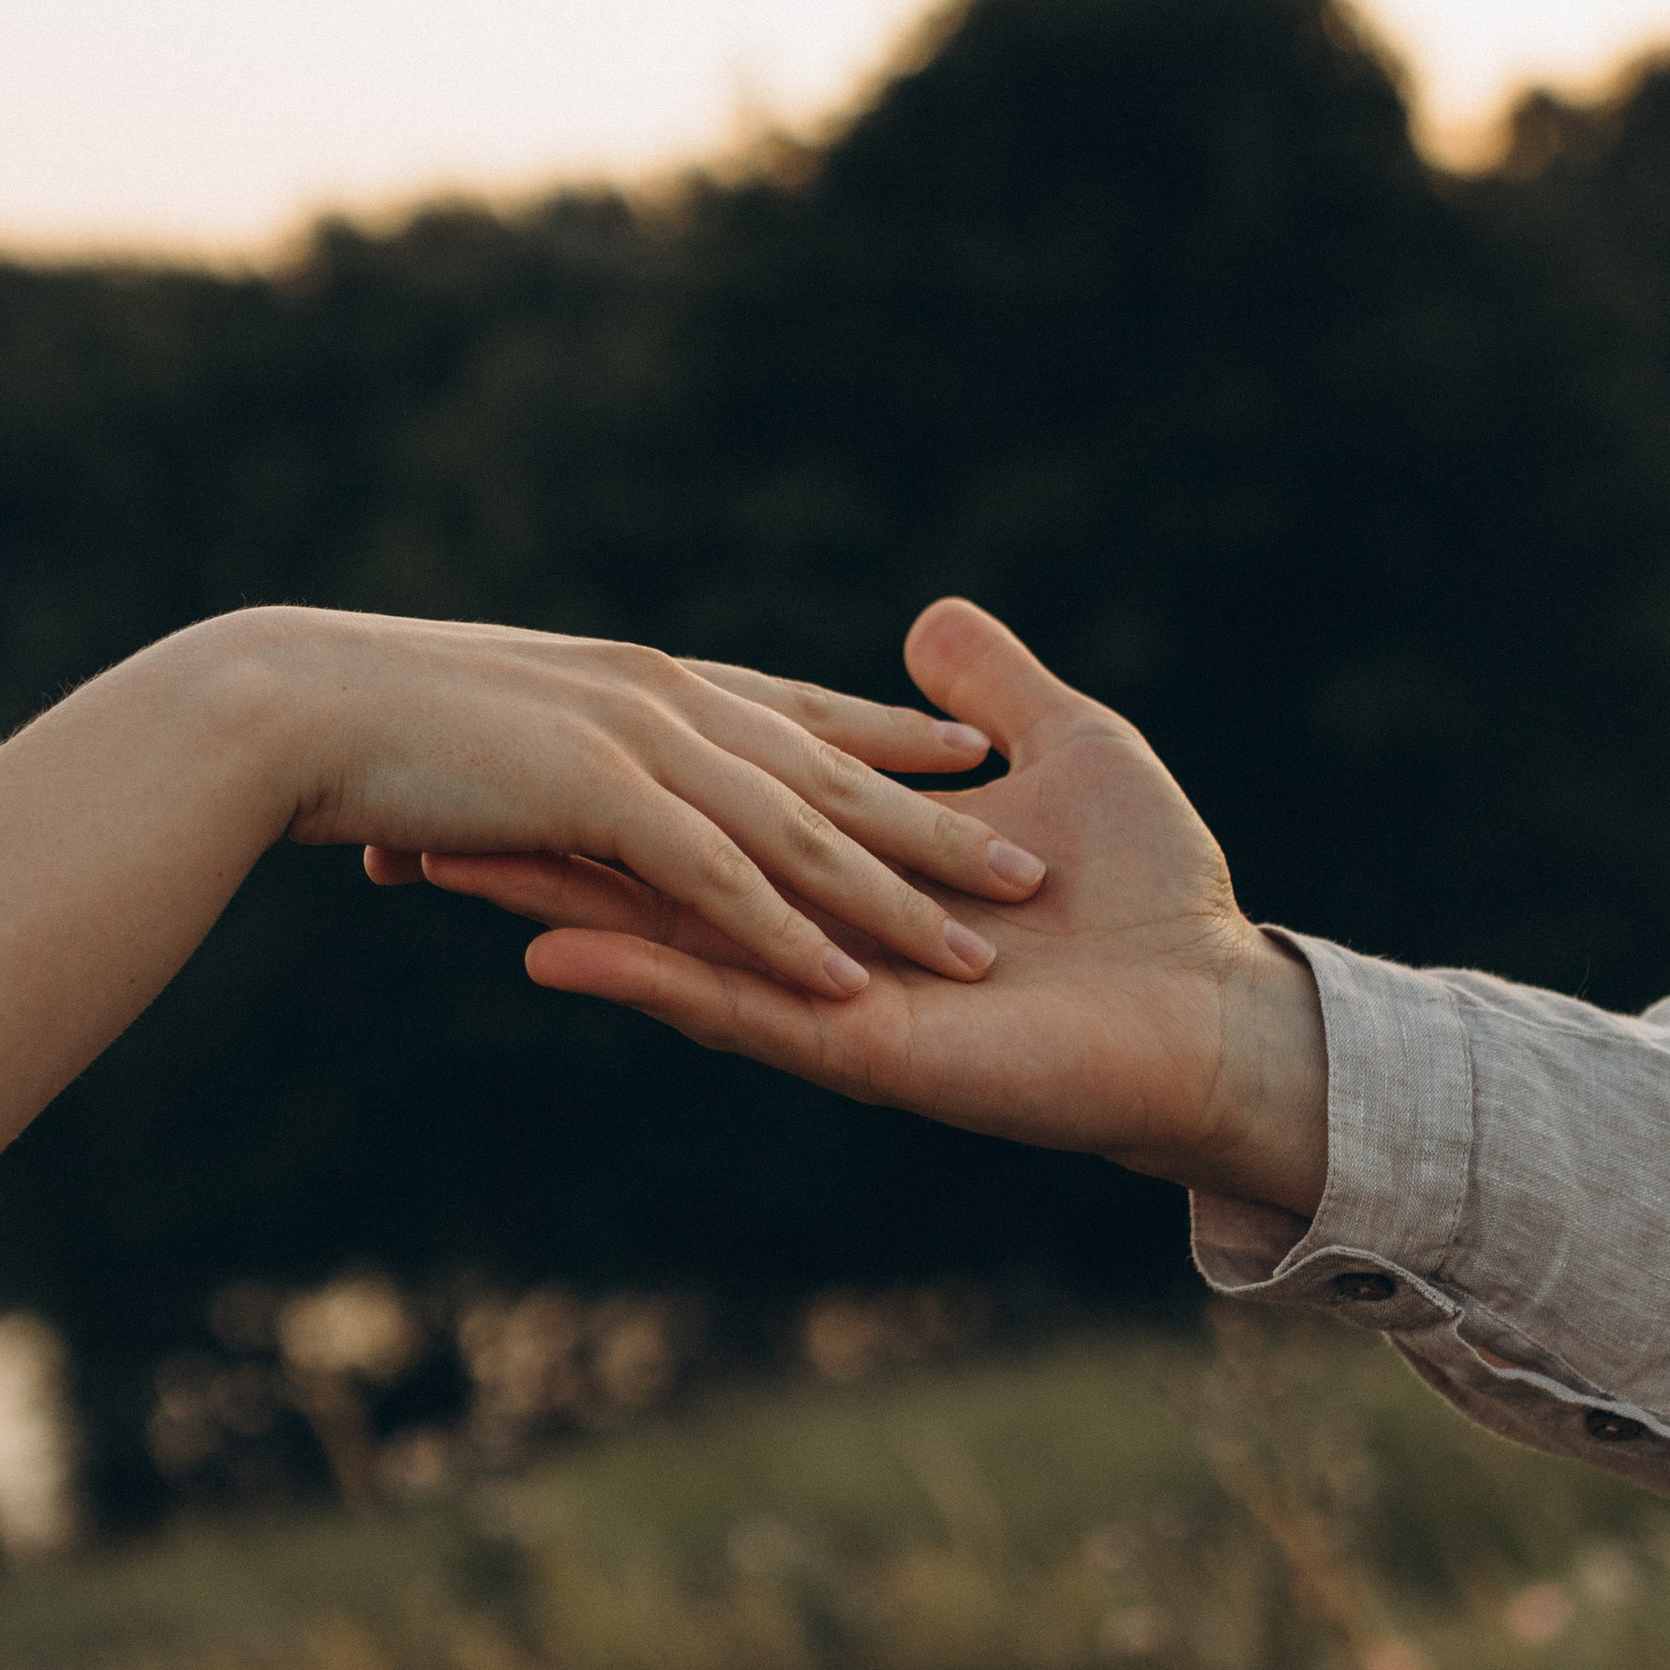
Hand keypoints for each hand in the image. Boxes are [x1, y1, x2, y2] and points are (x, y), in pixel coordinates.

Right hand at [241, 608, 1047, 1002]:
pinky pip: (716, 877)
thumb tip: (581, 770)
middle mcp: (660, 703)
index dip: (886, 732)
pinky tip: (853, 980)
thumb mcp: (496, 718)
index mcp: (642, 682)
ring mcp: (633, 747)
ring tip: (986, 943)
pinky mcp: (594, 799)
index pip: (794, 712)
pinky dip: (787, 928)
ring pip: (797, 828)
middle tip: (1039, 864)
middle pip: (829, 771)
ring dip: (893, 890)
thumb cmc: (363, 711)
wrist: (280, 702)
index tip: (974, 746)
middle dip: (937, 818)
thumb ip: (565, 740)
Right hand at [398, 598, 1329, 1214]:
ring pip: (672, 906)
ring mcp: (829, 965)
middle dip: (545, 821)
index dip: (590, 743)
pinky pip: (736, 988)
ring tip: (444, 876)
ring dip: (555, 893)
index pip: (727, 772)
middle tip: (429, 795)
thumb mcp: (1083, 748)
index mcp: (856, 845)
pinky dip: (652, 967)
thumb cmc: (1176, 888)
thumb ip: (1001, 686)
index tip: (486, 708)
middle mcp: (833, 904)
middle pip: (659, 833)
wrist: (1240, 1037)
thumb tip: (932, 632)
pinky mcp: (845, 1029)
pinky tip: (556, 959)